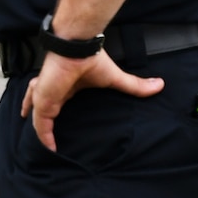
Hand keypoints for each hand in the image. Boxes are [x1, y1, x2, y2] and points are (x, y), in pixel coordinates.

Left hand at [20, 49, 162, 151]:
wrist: (77, 47)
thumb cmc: (91, 58)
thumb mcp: (114, 78)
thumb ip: (134, 85)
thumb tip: (159, 85)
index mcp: (65, 85)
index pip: (55, 101)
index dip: (54, 112)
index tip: (57, 122)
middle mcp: (51, 90)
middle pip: (41, 111)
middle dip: (41, 122)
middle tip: (45, 139)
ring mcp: (44, 97)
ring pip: (38, 120)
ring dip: (40, 134)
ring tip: (47, 150)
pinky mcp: (42, 102)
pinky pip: (40, 126)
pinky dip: (43, 138)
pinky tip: (50, 150)